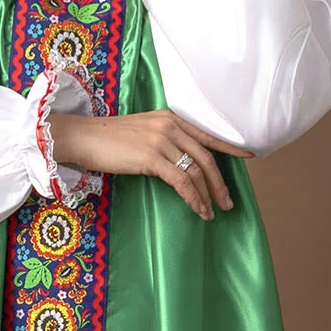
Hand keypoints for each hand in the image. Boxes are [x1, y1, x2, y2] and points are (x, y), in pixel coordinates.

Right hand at [48, 108, 240, 219]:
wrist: (82, 137)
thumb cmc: (107, 139)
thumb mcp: (141, 132)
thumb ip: (162, 140)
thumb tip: (180, 162)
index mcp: (170, 118)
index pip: (207, 133)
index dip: (230, 146)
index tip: (248, 156)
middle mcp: (170, 125)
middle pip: (206, 156)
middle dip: (221, 182)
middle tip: (229, 202)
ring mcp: (161, 140)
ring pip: (197, 170)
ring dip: (209, 195)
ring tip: (214, 212)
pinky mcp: (151, 157)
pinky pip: (182, 181)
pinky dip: (193, 198)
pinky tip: (198, 210)